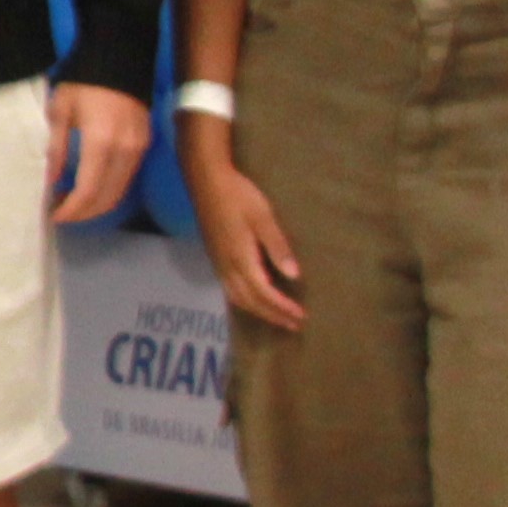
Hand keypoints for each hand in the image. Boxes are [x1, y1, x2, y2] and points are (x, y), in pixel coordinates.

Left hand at [45, 82, 151, 224]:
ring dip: (96, 203)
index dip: (71, 210)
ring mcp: (139, 148)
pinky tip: (90, 185)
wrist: (119, 58)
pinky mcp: (145, 144)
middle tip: (61, 212)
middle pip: (107, 198)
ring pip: (120, 191)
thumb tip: (51, 181)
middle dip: (83, 212)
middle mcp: (125, 151)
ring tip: (72, 202)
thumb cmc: (83, 82)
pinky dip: (109, 189)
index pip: (88, 191)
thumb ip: (56, 149)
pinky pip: (127, 177)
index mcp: (101, 142)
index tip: (54, 215)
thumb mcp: (60, 112)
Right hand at [188, 138, 304, 329]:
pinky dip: (246, 301)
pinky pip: (230, 290)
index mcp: (241, 258)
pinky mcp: (216, 258)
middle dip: (272, 315)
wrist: (206, 181)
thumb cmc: (238, 196)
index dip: (282, 307)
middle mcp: (227, 267)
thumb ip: (277, 247)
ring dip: (259, 311)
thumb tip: (294, 276)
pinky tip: (255, 298)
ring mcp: (219, 263)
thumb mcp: (263, 217)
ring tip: (277, 317)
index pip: (264, 293)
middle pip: (250, 301)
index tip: (301, 317)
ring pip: (238, 298)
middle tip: (294, 325)